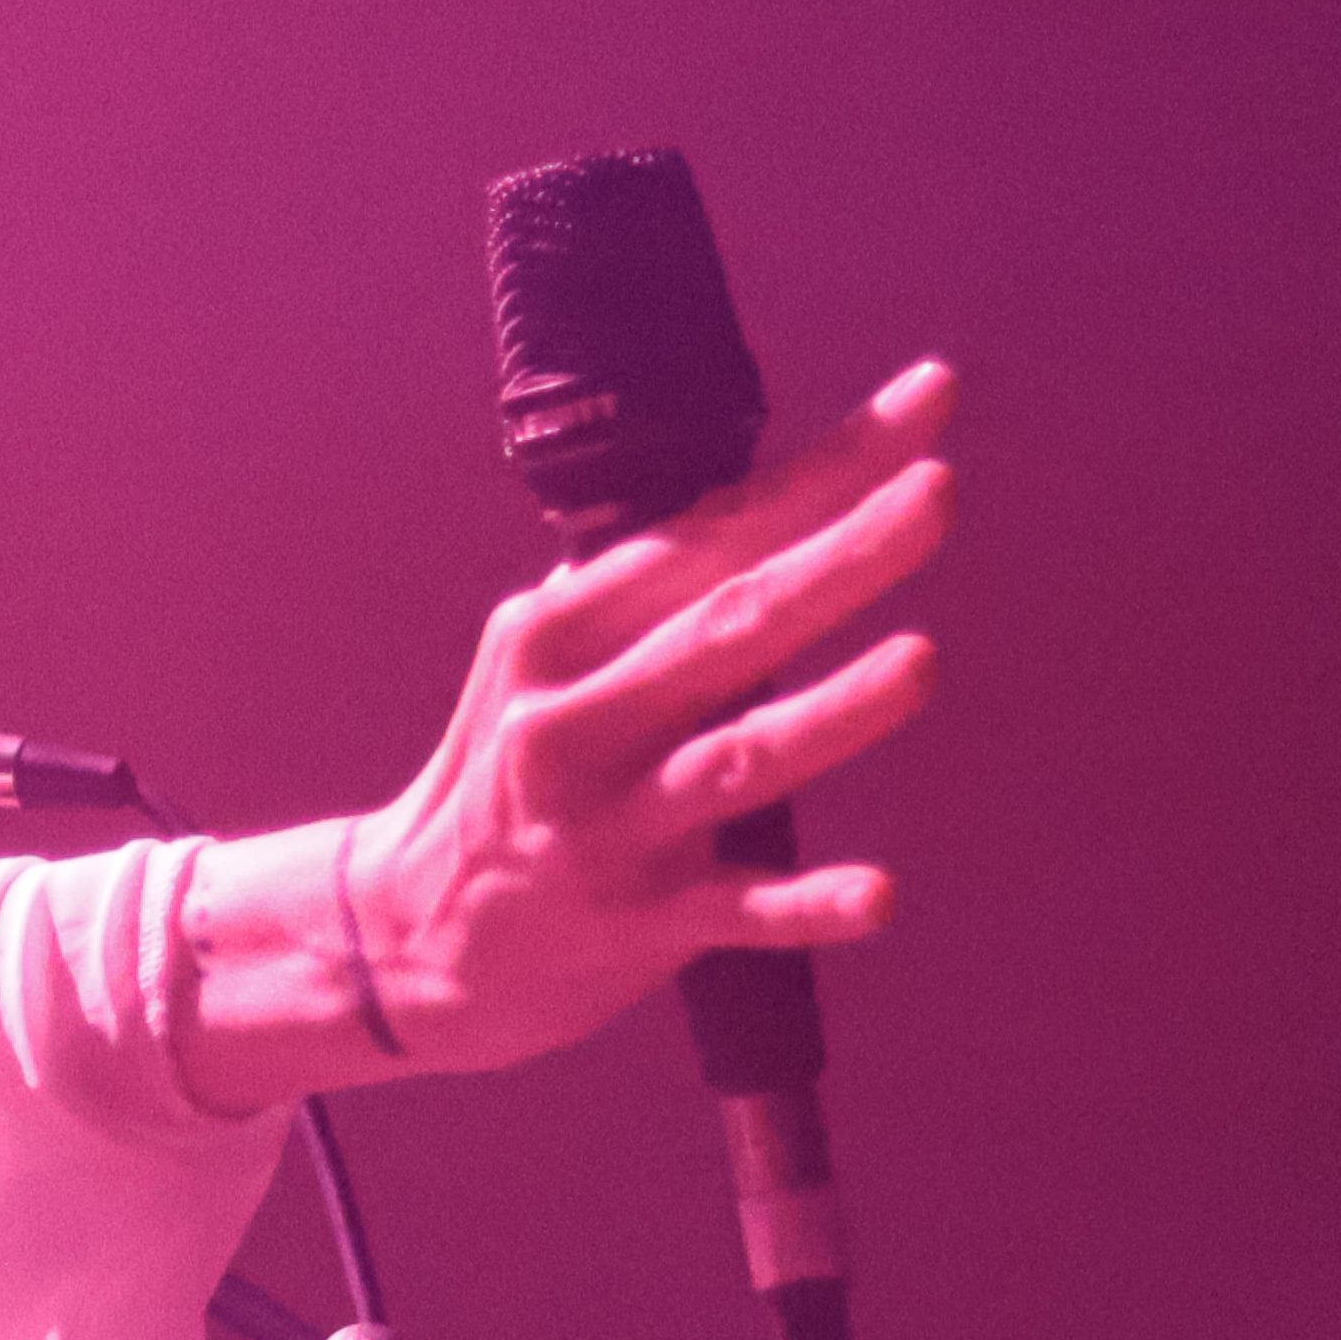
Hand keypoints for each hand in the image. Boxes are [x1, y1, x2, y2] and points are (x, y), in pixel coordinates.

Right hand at [177, 362, 950, 1109]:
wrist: (403, 939)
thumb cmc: (502, 783)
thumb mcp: (542, 669)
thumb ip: (645, 605)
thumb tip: (769, 510)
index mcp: (560, 634)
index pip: (712, 533)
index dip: (825, 468)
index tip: (927, 400)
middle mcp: (577, 719)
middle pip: (729, 625)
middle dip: (841, 556)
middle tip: (937, 494)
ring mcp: (605, 825)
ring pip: (736, 758)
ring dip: (833, 712)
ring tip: (921, 663)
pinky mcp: (632, 922)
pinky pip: (735, 910)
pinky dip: (809, 904)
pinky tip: (881, 895)